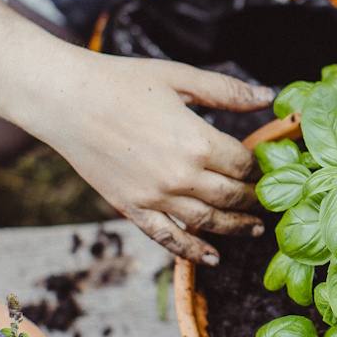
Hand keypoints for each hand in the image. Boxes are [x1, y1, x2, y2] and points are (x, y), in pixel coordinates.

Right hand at [33, 53, 273, 264]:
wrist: (65, 99)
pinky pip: (168, 237)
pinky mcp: (132, 208)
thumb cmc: (122, 81)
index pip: (244, 165)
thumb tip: (267, 95)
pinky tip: (212, 258)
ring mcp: (155, 197)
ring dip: (235, 228)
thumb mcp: (180, 78)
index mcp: (198, 141)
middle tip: (270, 203)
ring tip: (254, 230)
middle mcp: (181, 175)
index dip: (260, 168)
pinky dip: (193, 251)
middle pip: (231, 197)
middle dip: (254, 201)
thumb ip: (227, 92)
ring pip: (207, 222)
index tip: (267, 168)